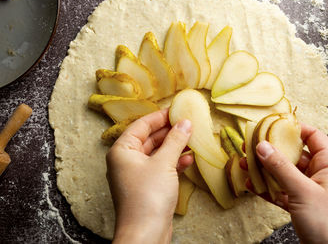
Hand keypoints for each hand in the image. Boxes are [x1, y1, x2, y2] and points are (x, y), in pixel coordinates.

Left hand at [106, 109, 192, 243]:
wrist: (145, 233)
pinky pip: (161, 167)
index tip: (177, 110)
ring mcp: (137, 174)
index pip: (141, 125)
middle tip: (188, 123)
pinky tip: (189, 160)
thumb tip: (185, 122)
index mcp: (122, 150)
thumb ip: (175, 140)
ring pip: (157, 153)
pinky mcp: (147, 187)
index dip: (160, 116)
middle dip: (169, 131)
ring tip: (192, 139)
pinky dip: (174, 162)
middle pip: (150, 138)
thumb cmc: (148, 196)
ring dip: (174, 147)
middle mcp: (127, 160)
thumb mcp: (164, 163)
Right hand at [242, 123, 327, 243]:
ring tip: (245, 164)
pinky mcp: (301, 206)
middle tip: (252, 145)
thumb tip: (262, 146)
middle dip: (273, 151)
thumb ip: (281, 168)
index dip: (296, 128)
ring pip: (285, 174)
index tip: (275, 124)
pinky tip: (252, 185)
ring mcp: (310, 191)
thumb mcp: (303, 191)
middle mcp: (320, 175)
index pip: (314, 137)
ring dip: (265, 170)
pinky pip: (282, 191)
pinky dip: (268, 188)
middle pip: (294, 155)